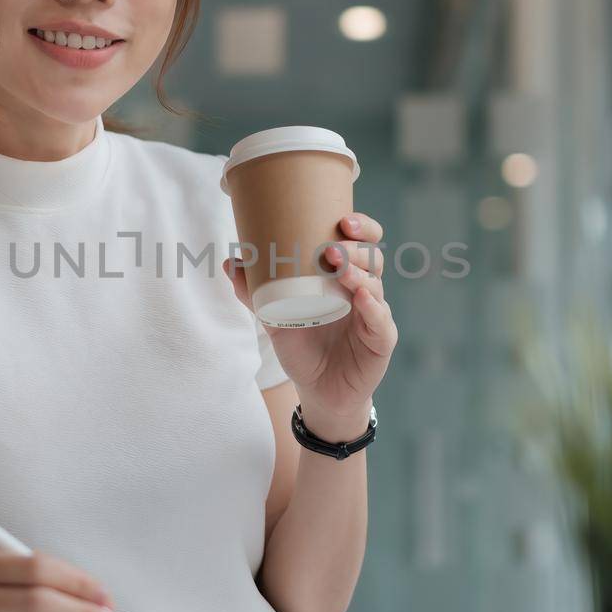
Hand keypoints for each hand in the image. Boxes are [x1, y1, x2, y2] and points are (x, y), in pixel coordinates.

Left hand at [223, 213, 397, 433]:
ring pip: (375, 285)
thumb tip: (230, 261)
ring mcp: (375, 315)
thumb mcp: (274, 318)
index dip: (361, 227)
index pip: (362, 243)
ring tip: (338, 267)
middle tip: (331, 247)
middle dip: (357, 247)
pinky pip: (382, 321)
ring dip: (358, 273)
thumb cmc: (303, 349)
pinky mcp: (381, 341)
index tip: (343, 219)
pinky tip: (361, 297)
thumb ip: (254, 292)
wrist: (318, 392)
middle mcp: (364, 291)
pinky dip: (373, 307)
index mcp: (344, 277)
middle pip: (373, 258)